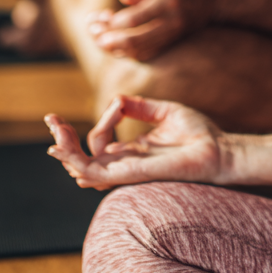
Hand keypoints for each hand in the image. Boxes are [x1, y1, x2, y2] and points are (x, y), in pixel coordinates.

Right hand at [45, 95, 224, 189]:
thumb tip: (116, 99)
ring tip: (54, 133)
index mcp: (132, 150)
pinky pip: (98, 173)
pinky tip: (66, 149)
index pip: (99, 139)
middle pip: (83, 158)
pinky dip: (79, 162)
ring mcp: (127, 171)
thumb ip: (139, 106)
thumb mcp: (165, 111)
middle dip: (64, 140)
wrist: (220, 148)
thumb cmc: (199, 133)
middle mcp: (125, 163)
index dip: (101, 118)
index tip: (119, 102)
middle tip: (51, 120)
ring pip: (84, 168)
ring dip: (65, 150)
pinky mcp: (133, 173)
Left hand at [87, 0, 215, 61]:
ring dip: (119, 50)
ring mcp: (175, 33)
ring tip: (101, 44)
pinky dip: (131, 54)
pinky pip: (150, 53)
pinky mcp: (174, 42)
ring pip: (143, 50)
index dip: (115, 22)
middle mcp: (173, 19)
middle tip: (96, 38)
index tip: (102, 18)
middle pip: (138, 39)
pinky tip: (117, 48)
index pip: (136, 18)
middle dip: (113, 41)